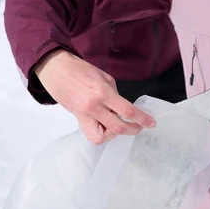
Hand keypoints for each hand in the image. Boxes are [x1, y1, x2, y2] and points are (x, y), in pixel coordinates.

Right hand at [34, 49, 156, 144]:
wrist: (57, 71)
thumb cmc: (82, 71)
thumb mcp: (105, 78)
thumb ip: (116, 95)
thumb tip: (123, 109)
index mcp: (103, 93)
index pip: (127, 111)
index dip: (142, 119)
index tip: (151, 123)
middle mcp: (94, 107)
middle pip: (118, 128)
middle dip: (133, 130)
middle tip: (139, 127)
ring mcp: (84, 115)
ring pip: (102, 137)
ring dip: (114, 135)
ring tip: (119, 126)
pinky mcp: (77, 119)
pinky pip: (91, 134)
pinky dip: (101, 134)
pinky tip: (106, 125)